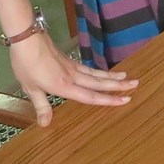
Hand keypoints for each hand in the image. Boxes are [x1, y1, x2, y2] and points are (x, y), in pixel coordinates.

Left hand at [9, 30, 137, 127]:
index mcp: (64, 86)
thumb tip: (46, 125)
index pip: (91, 96)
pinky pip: (89, 69)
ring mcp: (72, 67)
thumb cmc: (27, 65)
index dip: (109, 100)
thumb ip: (42, 106)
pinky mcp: (69, 61)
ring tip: (127, 77)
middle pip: (99, 83)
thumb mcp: (31, 88)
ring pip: (96, 74)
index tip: (125, 100)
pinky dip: (99, 72)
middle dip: (118, 85)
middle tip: (136, 84)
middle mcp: (73, 77)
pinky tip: (102, 72)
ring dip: (112, 76)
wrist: (28, 39)